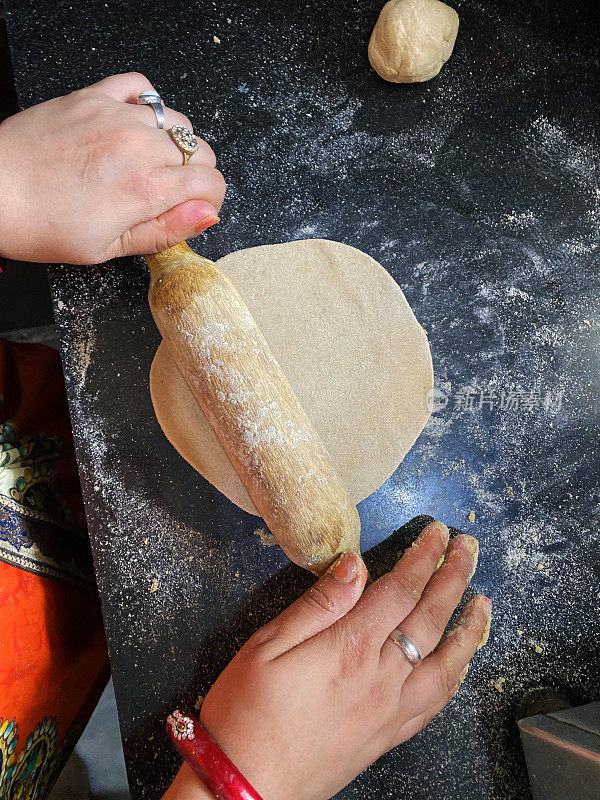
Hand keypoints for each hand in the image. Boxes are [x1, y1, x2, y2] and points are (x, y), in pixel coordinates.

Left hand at [0, 73, 225, 263]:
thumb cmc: (42, 224)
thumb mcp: (109, 247)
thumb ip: (165, 230)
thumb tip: (206, 214)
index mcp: (146, 187)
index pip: (211, 183)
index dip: (208, 201)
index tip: (191, 209)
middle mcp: (138, 145)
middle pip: (200, 152)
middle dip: (193, 175)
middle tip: (165, 192)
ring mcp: (117, 116)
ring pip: (177, 121)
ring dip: (172, 143)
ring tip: (146, 163)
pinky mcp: (94, 96)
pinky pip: (141, 87)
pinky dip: (147, 105)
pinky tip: (135, 125)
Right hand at [164, 521, 490, 799]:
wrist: (246, 789)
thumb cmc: (247, 713)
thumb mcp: (268, 645)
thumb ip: (318, 603)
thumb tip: (355, 564)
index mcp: (351, 648)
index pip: (401, 590)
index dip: (424, 556)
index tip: (438, 533)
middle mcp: (381, 678)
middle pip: (431, 618)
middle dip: (454, 577)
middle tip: (468, 548)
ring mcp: (390, 710)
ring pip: (446, 664)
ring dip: (468, 628)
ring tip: (483, 601)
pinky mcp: (388, 736)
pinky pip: (436, 702)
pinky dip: (456, 675)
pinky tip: (461, 662)